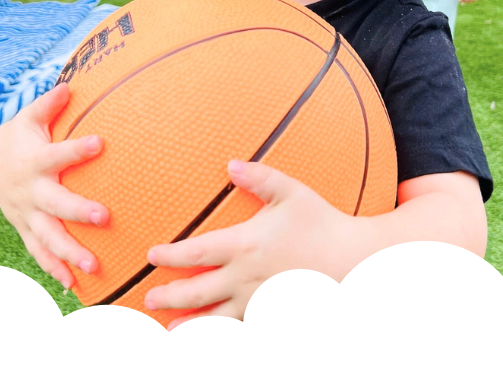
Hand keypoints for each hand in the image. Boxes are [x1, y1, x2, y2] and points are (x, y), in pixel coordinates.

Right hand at [0, 83, 108, 287]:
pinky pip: (39, 253)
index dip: (77, 149)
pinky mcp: (27, 228)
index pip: (57, 155)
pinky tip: (75, 285)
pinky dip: (54, 269)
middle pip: (55, 205)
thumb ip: (49, 105)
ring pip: (48, 237)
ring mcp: (27, 214)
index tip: (100, 142)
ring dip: (69, 253)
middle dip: (78, 212)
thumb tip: (69, 85)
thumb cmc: (22, 137)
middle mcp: (31, 192)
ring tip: (94, 266)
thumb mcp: (30, 117)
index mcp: (35, 162)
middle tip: (105, 217)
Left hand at [144, 160, 353, 328]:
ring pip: (215, 318)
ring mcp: (258, 301)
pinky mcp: (274, 315)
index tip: (152, 256)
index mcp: (244, 244)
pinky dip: (220, 337)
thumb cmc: (321, 223)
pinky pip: (241, 330)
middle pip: (196, 291)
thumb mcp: (290, 192)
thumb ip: (259, 177)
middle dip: (169, 296)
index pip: (195, 252)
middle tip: (148, 298)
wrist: (354, 260)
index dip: (169, 255)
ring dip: (189, 324)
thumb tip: (231, 164)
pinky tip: (211, 339)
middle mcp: (245, 277)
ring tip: (169, 329)